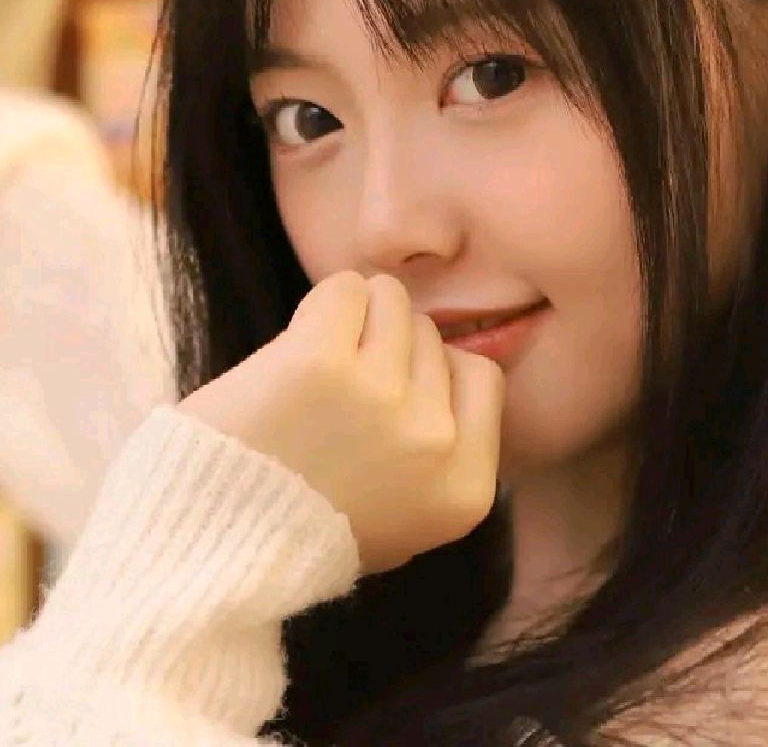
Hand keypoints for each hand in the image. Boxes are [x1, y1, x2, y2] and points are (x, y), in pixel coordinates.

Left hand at [176, 271, 504, 573]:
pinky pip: (345, 288)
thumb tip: (455, 358)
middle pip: (433, 335)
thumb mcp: (408, 517)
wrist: (212, 552)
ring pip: (392, 300)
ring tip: (320, 364)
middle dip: (391, 348)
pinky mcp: (322, 362)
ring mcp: (382, 398)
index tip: (396, 386)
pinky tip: (300, 342)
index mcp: (464, 487)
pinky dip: (324, 304)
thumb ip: (444, 452)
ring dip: (357, 318)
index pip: (482, 374)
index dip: (436, 370)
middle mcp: (434, 442)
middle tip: (341, 390)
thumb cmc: (304, 528)